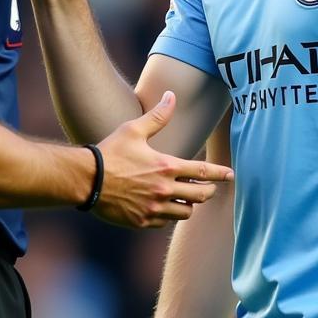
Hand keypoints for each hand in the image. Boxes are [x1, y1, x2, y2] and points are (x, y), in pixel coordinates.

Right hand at [94, 92, 233, 227]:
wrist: (86, 180)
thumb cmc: (110, 152)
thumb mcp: (134, 130)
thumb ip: (157, 116)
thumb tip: (171, 95)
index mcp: (166, 167)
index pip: (203, 172)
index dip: (220, 174)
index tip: (231, 175)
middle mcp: (164, 190)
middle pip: (201, 196)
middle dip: (208, 190)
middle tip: (209, 187)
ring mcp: (154, 209)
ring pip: (185, 212)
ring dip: (189, 204)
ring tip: (185, 197)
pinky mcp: (142, 222)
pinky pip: (165, 222)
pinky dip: (168, 215)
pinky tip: (164, 207)